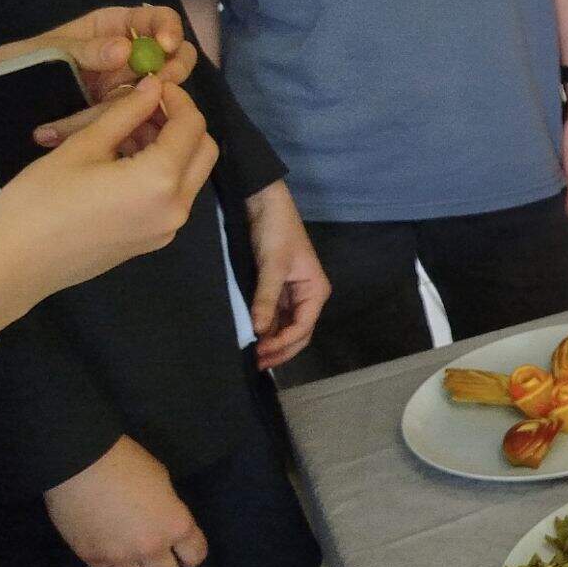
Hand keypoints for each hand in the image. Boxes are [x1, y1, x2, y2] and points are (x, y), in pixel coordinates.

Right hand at [0, 79, 218, 317]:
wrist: (13, 265)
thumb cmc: (40, 200)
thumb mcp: (84, 146)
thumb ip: (126, 113)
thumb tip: (154, 86)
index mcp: (162, 181)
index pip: (192, 125)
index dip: (177, 98)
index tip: (152, 83)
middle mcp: (177, 208)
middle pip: (203, 151)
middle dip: (180, 122)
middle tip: (141, 106)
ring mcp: (167, 229)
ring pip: (189, 174)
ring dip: (169, 147)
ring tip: (122, 131)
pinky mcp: (152, 240)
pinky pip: (171, 196)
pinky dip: (159, 171)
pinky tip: (121, 159)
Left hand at [26, 5, 199, 147]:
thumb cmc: (18, 66)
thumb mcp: (47, 52)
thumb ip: (86, 50)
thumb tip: (124, 49)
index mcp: (114, 28)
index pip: (157, 20)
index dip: (168, 30)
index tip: (166, 46)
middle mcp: (130, 57)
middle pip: (175, 59)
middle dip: (168, 73)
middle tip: (155, 88)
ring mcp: (127, 89)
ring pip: (156, 96)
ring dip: (127, 110)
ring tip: (76, 120)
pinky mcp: (119, 119)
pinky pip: (131, 124)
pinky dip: (109, 132)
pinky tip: (68, 133)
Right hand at [43, 435, 208, 566]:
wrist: (80, 463)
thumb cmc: (127, 462)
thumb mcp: (162, 481)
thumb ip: (167, 509)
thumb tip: (162, 520)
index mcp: (174, 525)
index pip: (195, 556)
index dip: (191, 552)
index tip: (184, 549)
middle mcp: (150, 547)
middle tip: (159, 559)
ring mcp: (119, 556)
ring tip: (131, 555)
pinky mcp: (90, 556)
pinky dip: (109, 562)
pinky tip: (107, 545)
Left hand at [245, 181, 328, 370]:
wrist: (264, 203)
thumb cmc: (276, 231)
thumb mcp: (272, 265)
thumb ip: (266, 298)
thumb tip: (259, 330)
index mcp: (315, 291)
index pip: (304, 326)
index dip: (285, 343)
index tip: (262, 351)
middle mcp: (307, 296)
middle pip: (298, 332)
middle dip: (281, 349)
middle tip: (257, 363)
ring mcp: (291, 294)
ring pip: (285, 326)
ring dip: (272, 341)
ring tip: (252, 356)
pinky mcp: (276, 289)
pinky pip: (273, 315)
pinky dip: (265, 328)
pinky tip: (252, 338)